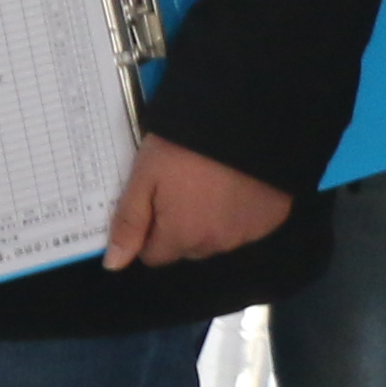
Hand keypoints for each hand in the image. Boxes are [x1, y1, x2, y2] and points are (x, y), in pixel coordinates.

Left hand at [102, 134, 292, 269]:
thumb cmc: (184, 147)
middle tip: (182, 188)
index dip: (148, 231)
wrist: (243, 121)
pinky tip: (236, 185)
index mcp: (181, 237)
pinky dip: (238, 213)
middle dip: (179, 228)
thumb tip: (114, 264)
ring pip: (217, 240)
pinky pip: (246, 227)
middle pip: (186, 249)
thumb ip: (129, 222)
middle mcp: (215, 244)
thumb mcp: (145, 177)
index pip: (154, 256)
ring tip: (210, 184)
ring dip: (210, 222)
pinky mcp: (271, 220)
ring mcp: (247, 234)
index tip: (153, 202)